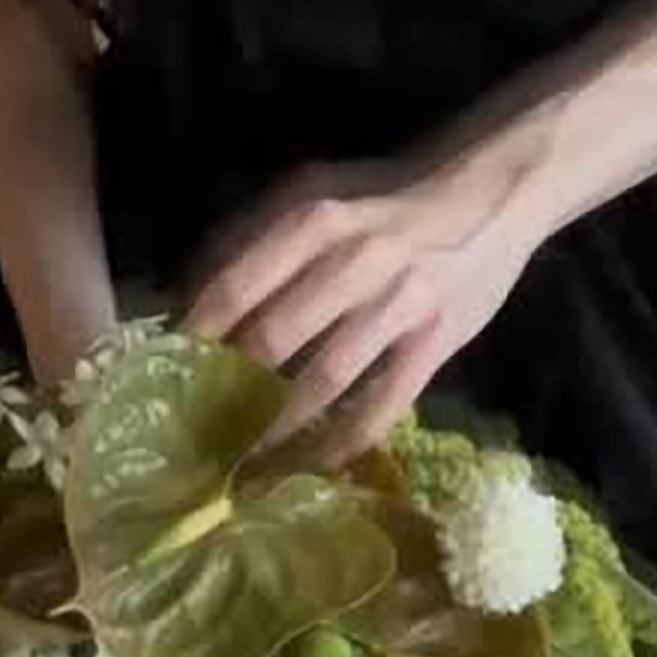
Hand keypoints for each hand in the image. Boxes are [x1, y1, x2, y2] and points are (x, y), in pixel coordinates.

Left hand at [181, 150, 537, 466]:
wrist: (489, 195)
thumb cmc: (383, 199)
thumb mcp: (314, 192)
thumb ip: (251, 238)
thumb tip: (185, 298)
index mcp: (314, 219)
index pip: (236, 285)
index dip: (197, 336)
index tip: (168, 374)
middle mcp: (354, 261)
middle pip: (273, 340)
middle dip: (229, 391)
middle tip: (197, 431)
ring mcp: (400, 304)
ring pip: (324, 380)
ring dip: (278, 428)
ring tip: (242, 463)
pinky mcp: (437, 342)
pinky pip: (384, 404)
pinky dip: (345, 440)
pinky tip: (314, 465)